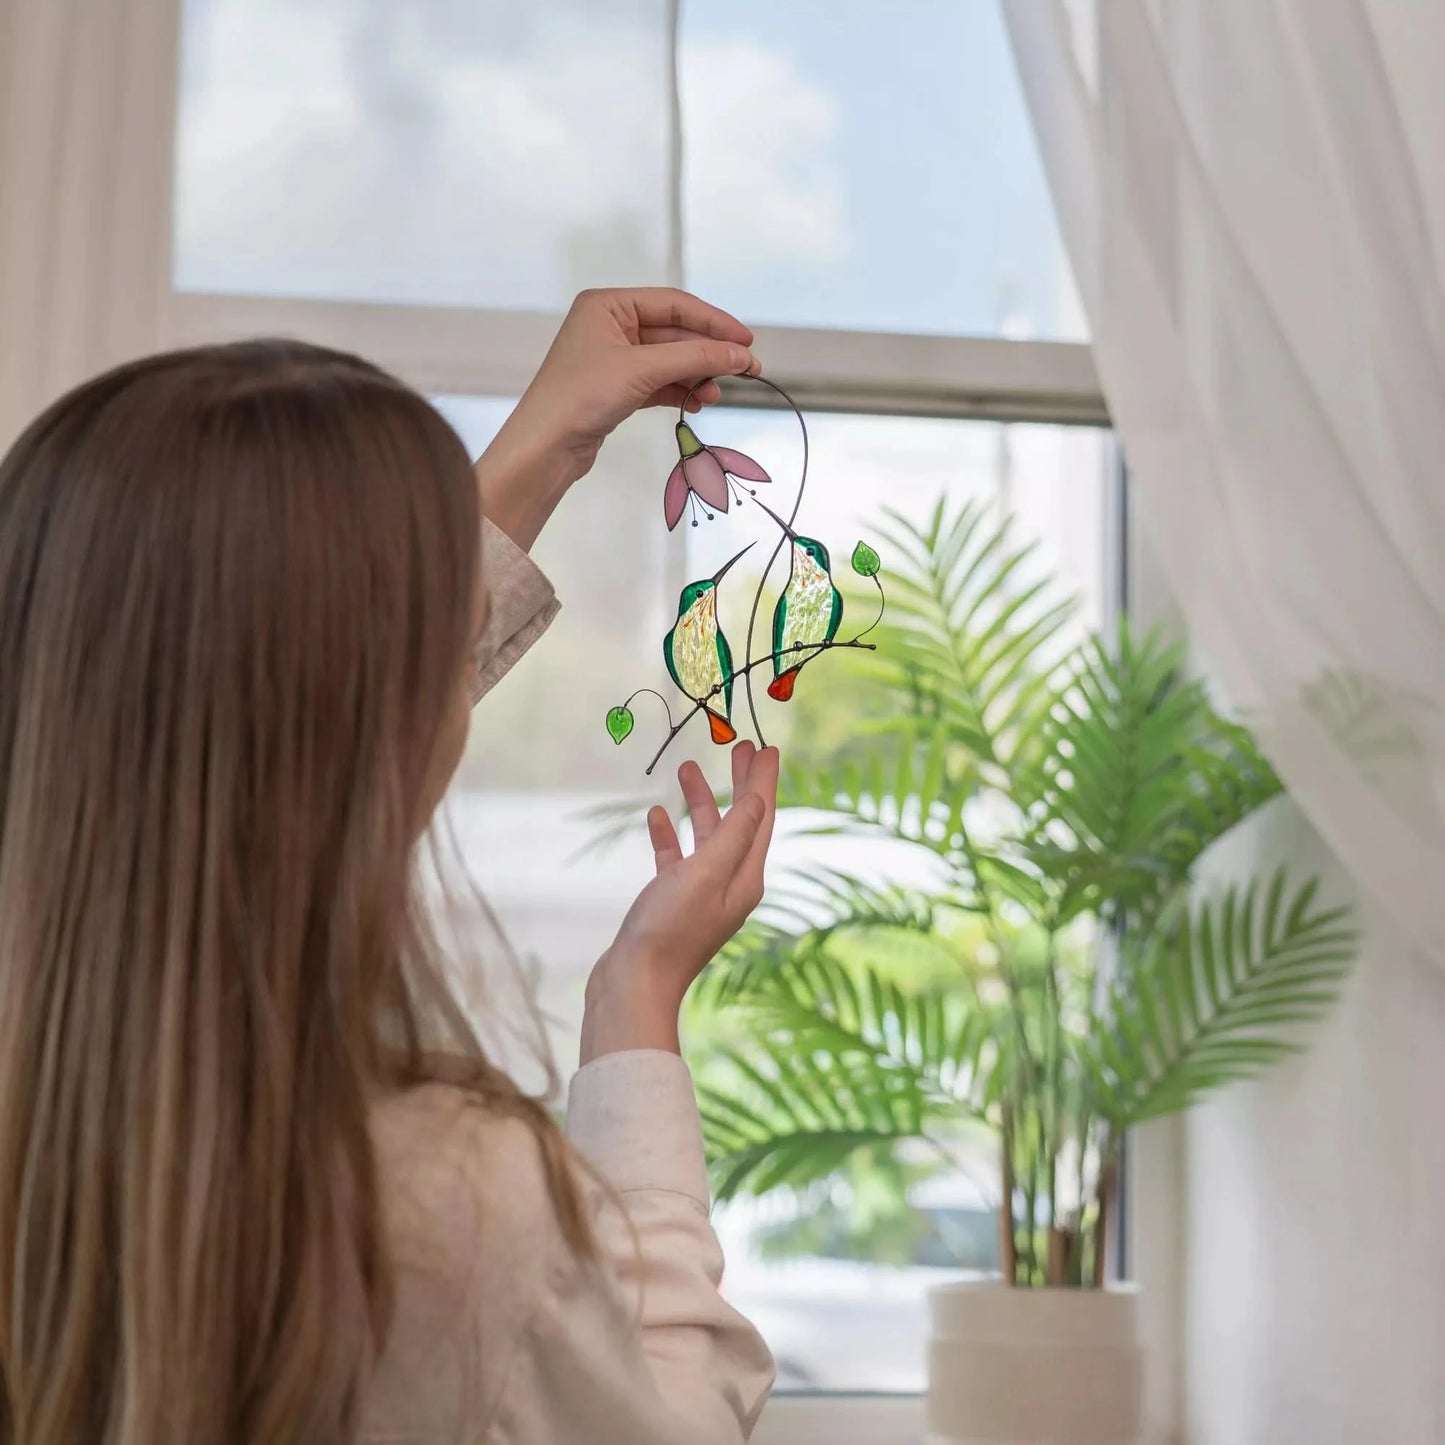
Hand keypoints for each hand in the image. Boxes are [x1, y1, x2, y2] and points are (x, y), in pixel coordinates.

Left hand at [477, 288, 760, 548]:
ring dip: (696, 375)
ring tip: (717, 394)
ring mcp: (612, 358)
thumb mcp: (642, 369)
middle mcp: (609, 325)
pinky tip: (698, 402)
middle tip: (746, 370)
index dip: (714, 322)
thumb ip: (695, 357)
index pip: (674, 304)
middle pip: (674, 333)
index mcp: (608, 304)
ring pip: (669, 360)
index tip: (747, 341)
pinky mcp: (615, 388)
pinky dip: (680, 391)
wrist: (545, 447)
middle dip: (708, 353)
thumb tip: (742, 354)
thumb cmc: (582, 396)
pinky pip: (659, 382)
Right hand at [580, 742, 778, 1063]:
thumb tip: (759, 797)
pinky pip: (676, 858)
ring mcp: (700, 893)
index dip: (763, 780)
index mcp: (746, 877)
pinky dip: (669, 835)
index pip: (761, 817)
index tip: (767, 747)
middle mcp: (729, 884)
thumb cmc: (670, 929)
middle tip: (738, 746)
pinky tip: (657, 814)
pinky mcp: (671, 901)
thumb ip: (735, 833)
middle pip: (739, 821)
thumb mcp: (707, 873)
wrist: (634, 983)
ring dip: (700, 801)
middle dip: (739, 783)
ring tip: (688, 767)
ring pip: (706, 836)